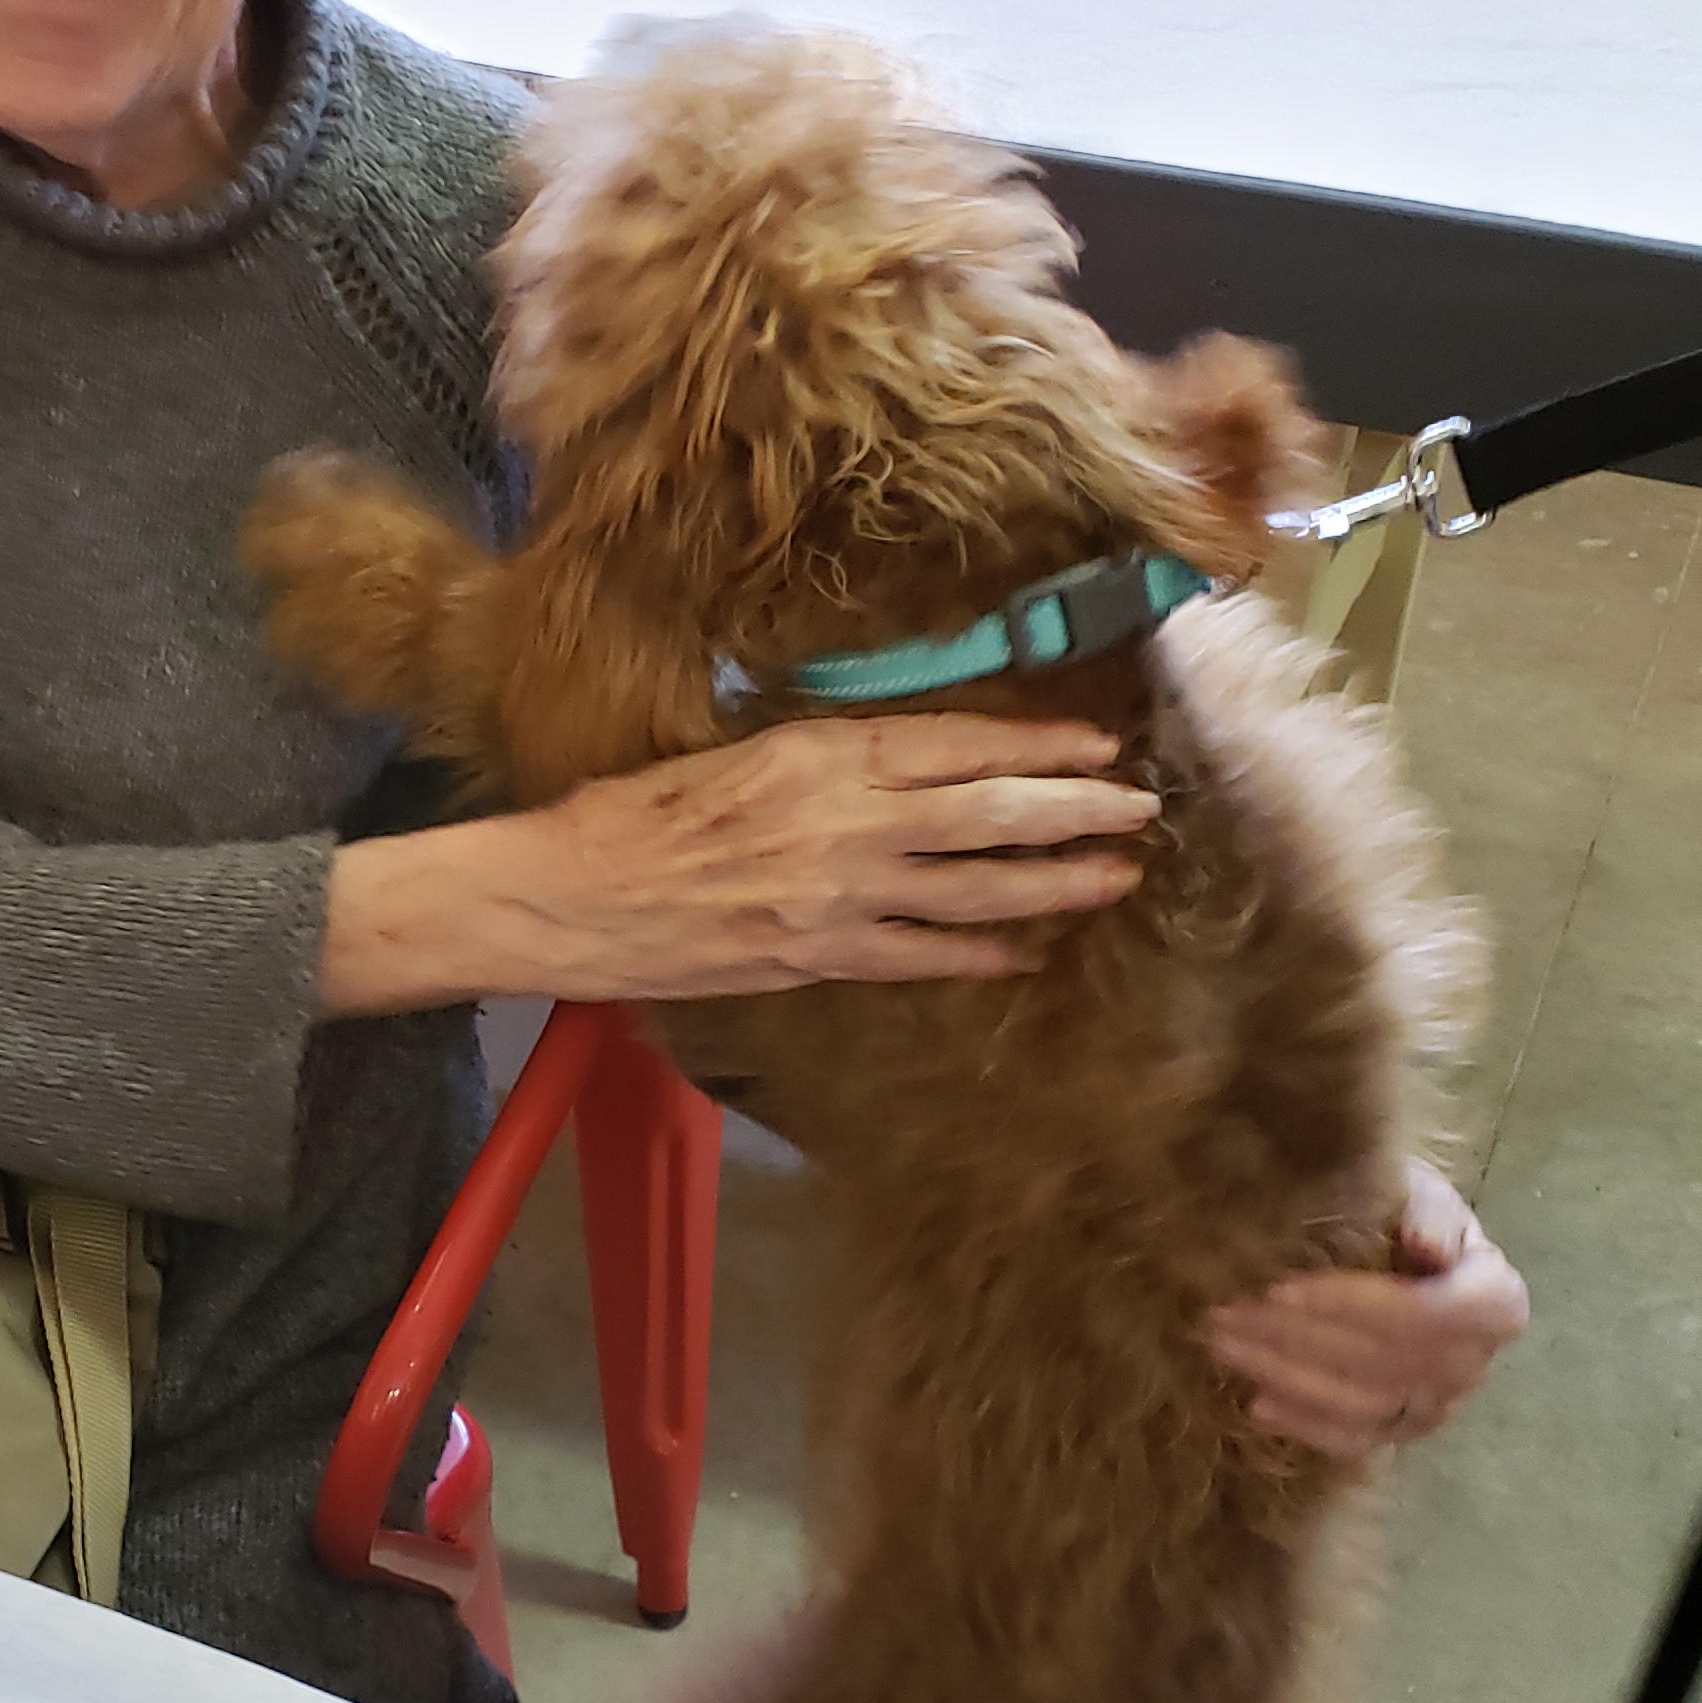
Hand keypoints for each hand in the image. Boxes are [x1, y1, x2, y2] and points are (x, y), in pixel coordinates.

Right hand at [319, 714, 1157, 1013]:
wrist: (563, 897)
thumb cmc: (624, 813)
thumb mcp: (722, 749)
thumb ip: (807, 753)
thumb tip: (881, 750)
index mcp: (811, 754)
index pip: (949, 744)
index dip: (1031, 748)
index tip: (1092, 747)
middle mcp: (837, 823)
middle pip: (983, 814)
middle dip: (1071, 813)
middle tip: (1137, 810)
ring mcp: (833, 898)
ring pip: (970, 888)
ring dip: (1049, 883)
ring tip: (1113, 877)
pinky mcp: (813, 958)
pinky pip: (917, 957)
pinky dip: (975, 955)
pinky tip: (1023, 953)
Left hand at [1204, 1159, 1527, 1454]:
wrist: (1404, 1246)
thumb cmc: (1407, 1211)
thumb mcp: (1421, 1191)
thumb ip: (1429, 1211)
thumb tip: (1428, 1245)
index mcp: (1496, 1299)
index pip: (1424, 1313)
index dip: (1351, 1305)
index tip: (1278, 1289)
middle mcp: (1472, 1363)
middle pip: (1383, 1360)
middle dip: (1295, 1337)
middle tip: (1222, 1312)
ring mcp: (1439, 1405)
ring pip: (1363, 1403)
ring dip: (1286, 1376)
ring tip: (1224, 1344)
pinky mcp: (1403, 1430)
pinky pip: (1356, 1440)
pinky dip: (1305, 1425)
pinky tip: (1255, 1403)